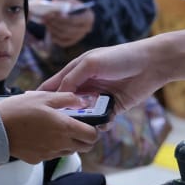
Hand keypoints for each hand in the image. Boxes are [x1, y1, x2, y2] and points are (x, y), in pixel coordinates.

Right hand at [0, 92, 100, 163]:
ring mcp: (49, 154)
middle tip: (75, 126)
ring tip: (56, 129)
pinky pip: (52, 155)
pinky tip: (41, 135)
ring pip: (69, 151)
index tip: (89, 123)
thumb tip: (82, 101)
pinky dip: (52, 147)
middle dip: (84, 138)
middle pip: (84, 147)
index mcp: (64, 127)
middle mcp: (60, 144)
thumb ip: (66, 99)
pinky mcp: (38, 159)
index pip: (92, 136)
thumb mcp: (44, 97)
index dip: (94, 130)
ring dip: (69, 142)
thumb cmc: (18, 109)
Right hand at [40, 37, 165, 112]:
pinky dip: (100, 123)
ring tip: (82, 126)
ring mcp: (100, 96)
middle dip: (64, 113)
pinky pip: (102, 119)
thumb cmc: (120, 57)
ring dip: (83, 121)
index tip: (32, 108)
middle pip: (69, 103)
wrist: (151, 64)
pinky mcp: (113, 106)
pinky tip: (102, 124)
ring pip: (84, 114)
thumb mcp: (91, 63)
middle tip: (58, 124)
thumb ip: (72, 78)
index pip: (55, 84)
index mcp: (78, 70)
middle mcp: (86, 84)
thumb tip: (59, 95)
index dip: (44, 95)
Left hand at [42, 0, 94, 48]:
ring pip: (64, 35)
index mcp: (88, 17)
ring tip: (46, 22)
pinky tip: (49, 30)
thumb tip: (54, 2)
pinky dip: (55, 37)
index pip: (75, 20)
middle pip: (69, 29)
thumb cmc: (71, 6)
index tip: (53, 14)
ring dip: (53, 29)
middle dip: (55, 23)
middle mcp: (86, 28)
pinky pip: (63, 42)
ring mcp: (80, 36)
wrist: (73, 15)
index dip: (63, 18)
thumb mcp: (69, 1)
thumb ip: (63, 1)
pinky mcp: (73, 41)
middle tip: (45, 18)